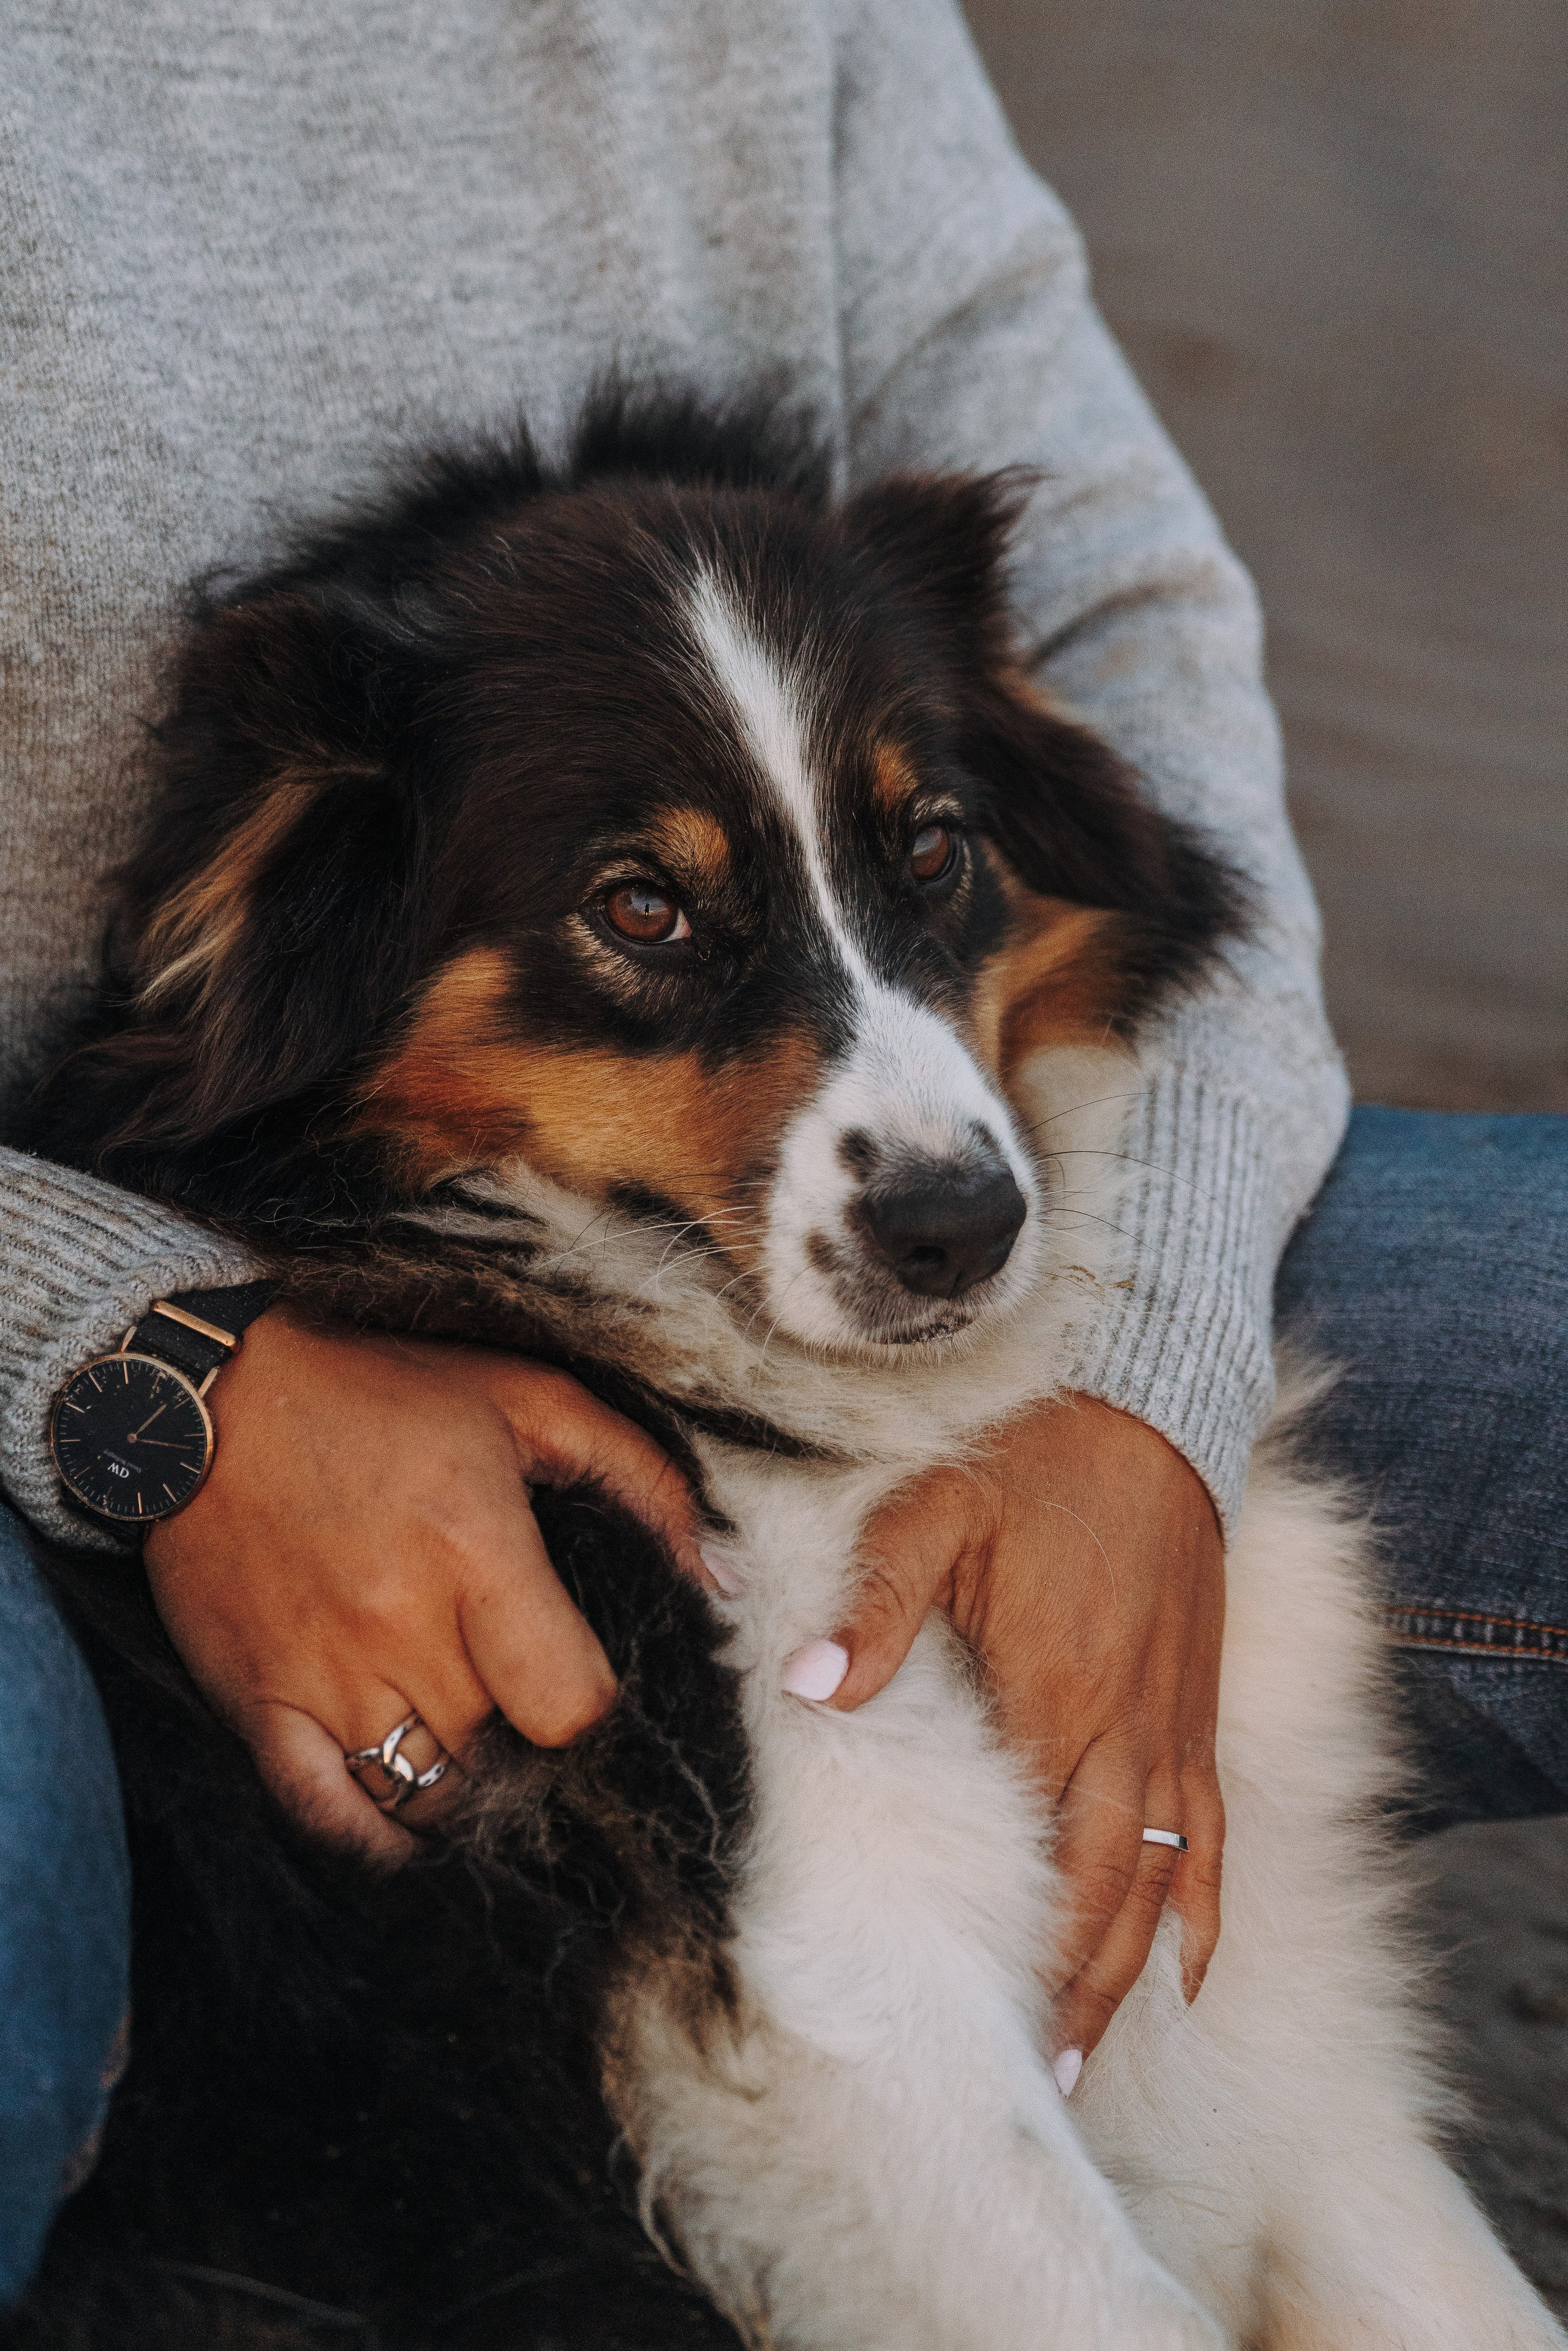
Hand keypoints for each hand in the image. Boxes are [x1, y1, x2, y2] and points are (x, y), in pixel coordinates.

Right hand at [145, 1312, 703, 1861]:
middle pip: (501, 1757)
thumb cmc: (378, 1392)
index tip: (589, 1690)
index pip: (568, 1703)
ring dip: (464, 1791)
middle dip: (532, 1750)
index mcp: (473, 1549)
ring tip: (482, 1759)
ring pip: (422, 1796)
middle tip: (536, 1724)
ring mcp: (320, 1673)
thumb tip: (723, 1578)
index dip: (595, 1714)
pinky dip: (370, 1837)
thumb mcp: (529, 1398)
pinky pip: (322, 1813)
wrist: (206, 1395)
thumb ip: (641, 1480)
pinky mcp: (255, 1700)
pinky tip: (406, 1826)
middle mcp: (398, 1624)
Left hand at [806, 1397, 1224, 2061]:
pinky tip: (1193, 1966)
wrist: (1149, 1406)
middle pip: (1106, 1890)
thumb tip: (805, 1690)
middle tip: (1041, 2074)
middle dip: (1074, 1987)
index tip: (978, 2013)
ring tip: (1092, 2049)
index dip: (1014, 1939)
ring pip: (1160, 1878)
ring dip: (1129, 1969)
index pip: (1034, 1849)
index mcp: (1057, 1691)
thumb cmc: (1034, 1458)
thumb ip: (875, 1606)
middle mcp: (1126, 1727)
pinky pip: (1211, 1829)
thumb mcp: (937, 1511)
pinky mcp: (1198, 1705)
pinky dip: (1205, 1904)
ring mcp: (1173, 1723)